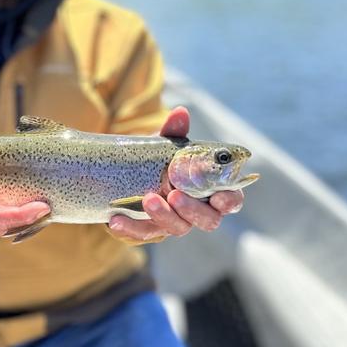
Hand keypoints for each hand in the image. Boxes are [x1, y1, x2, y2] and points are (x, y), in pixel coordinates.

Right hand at [0, 143, 50, 245]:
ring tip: (47, 202)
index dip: (16, 215)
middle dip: (29, 217)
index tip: (40, 207)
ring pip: (9, 229)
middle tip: (49, 203)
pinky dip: (24, 217)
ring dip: (29, 218)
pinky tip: (37, 205)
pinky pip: (9, 227)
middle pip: (4, 226)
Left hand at [108, 106, 244, 241]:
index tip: (219, 197)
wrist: (124, 174)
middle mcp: (196, 210)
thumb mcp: (164, 145)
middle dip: (192, 210)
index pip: (230, 200)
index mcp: (209, 190)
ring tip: (147, 199)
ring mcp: (174, 222)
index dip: (229, 200)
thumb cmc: (158, 160)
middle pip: (207, 220)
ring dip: (163, 216)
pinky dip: (130, 229)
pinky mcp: (149, 229)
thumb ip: (174, 132)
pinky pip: (142, 233)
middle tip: (174, 194)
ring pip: (177, 228)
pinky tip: (115, 220)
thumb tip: (180, 113)